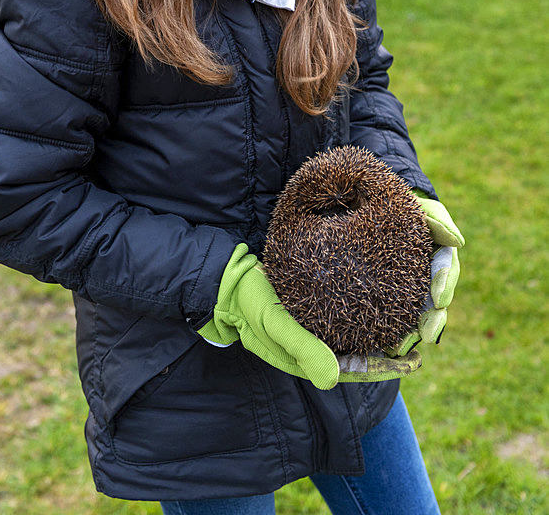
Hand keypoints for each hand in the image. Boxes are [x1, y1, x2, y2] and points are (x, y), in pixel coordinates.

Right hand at [198, 245, 422, 388]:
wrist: (227, 278)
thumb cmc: (246, 303)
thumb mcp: (272, 324)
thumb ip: (302, 348)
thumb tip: (333, 378)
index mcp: (317, 355)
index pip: (363, 365)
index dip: (391, 363)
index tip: (417, 356)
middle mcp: (327, 339)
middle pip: (372, 341)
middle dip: (400, 334)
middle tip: (429, 321)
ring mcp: (327, 319)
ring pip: (370, 320)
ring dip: (395, 312)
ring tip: (421, 300)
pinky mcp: (325, 296)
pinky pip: (358, 299)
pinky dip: (377, 292)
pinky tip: (394, 279)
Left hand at [387, 192, 464, 356]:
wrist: (377, 210)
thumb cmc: (404, 208)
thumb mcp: (421, 209)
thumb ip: (438, 221)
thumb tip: (458, 242)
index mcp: (439, 256)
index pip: (445, 271)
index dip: (443, 286)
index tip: (440, 300)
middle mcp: (430, 277)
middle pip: (435, 302)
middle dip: (431, 320)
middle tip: (426, 334)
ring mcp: (413, 290)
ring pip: (416, 314)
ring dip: (411, 332)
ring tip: (400, 347)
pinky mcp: (392, 297)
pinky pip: (396, 317)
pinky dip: (392, 332)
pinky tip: (382, 346)